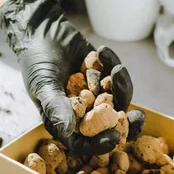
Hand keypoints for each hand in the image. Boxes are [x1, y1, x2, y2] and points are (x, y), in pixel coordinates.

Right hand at [0, 0, 132, 154]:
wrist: (41, 31)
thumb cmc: (36, 62)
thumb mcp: (43, 85)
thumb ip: (55, 107)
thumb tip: (68, 131)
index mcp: (65, 120)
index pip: (84, 141)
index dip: (100, 143)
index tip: (115, 136)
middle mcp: (83, 110)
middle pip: (108, 125)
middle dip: (126, 122)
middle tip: (138, 117)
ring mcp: (95, 92)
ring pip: (118, 99)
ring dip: (121, 86)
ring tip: (116, 68)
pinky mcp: (103, 74)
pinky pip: (116, 77)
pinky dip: (113, 64)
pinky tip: (102, 50)